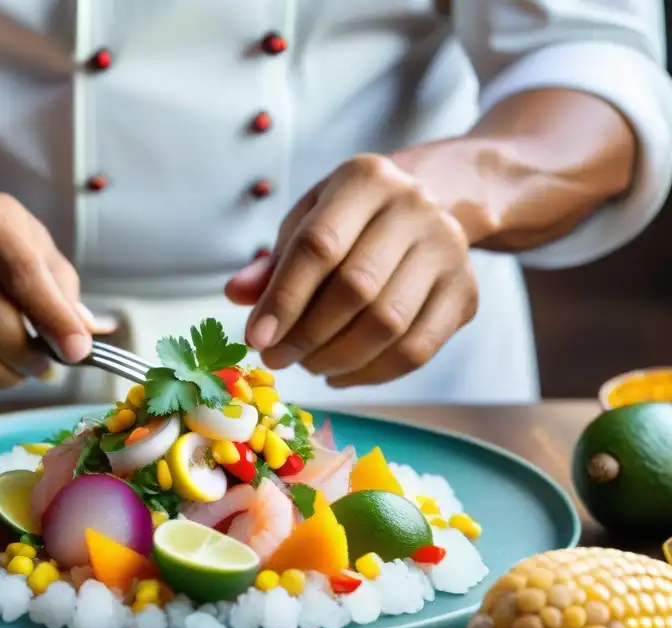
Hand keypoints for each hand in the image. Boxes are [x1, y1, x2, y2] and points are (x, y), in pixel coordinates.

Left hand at [226, 154, 477, 386]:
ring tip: (307, 364)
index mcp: (365, 179)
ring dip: (337, 358)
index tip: (256, 338)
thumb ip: (272, 262)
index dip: (284, 298)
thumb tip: (237, 295)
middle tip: (276, 358)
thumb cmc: (353, 219)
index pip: (320, 245)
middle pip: (356, 288)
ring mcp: (448, 250)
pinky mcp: (465, 293)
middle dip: (307, 335)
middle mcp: (414, 209)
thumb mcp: (308, 222)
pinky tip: (339, 373)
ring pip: (388, 325)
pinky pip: (416, 350)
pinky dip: (371, 373)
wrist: (434, 204)